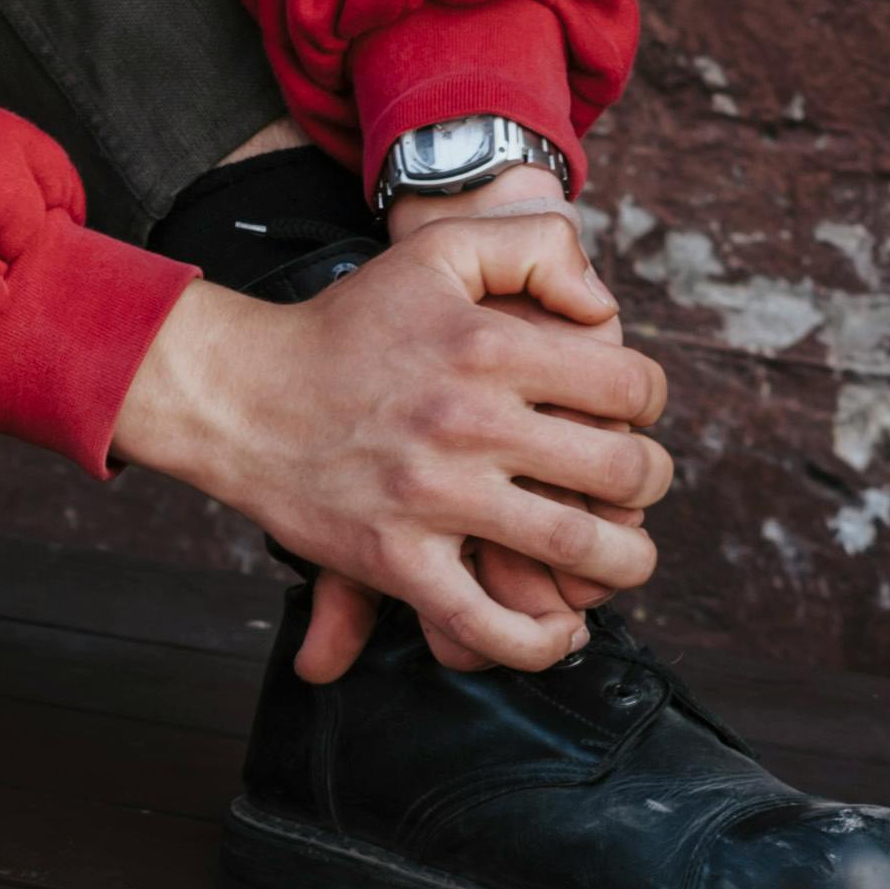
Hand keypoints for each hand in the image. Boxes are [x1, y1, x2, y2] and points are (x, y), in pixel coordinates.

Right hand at [111, 204, 672, 679]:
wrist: (240, 393)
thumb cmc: (345, 324)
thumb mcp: (436, 250)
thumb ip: (532, 245)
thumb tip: (603, 305)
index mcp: (489, 348)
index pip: (628, 386)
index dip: (650, 402)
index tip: (631, 415)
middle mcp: (469, 423)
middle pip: (621, 471)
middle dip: (649, 484)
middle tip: (637, 487)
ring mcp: (433, 498)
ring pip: (575, 549)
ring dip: (623, 565)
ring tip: (621, 559)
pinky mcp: (395, 559)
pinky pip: (486, 623)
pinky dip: (538, 642)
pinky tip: (560, 633)